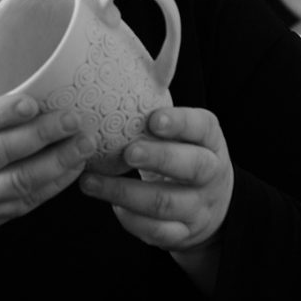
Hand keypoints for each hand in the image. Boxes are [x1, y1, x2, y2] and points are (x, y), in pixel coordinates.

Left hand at [79, 106, 233, 254]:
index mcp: (209, 139)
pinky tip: (111, 207)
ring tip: (90, 182)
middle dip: (158, 159)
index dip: (180, 123)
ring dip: (124, 193)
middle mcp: (211, 172)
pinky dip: (132, 221)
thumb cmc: (180, 153)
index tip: (153, 119)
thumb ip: (154, 111)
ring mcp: (200, 206)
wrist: (209, 204)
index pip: (202, 126)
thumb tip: (104, 66)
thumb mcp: (180, 130)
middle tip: (126, 151)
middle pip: (191, 166)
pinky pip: (158, 232)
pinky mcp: (184, 233)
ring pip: (166, 202)